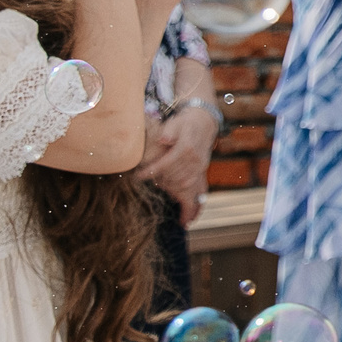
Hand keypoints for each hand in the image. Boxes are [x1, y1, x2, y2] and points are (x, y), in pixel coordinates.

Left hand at [135, 104, 216, 222]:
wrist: (204, 121)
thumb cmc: (185, 122)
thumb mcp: (176, 122)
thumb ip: (169, 131)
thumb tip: (163, 139)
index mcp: (187, 148)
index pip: (167, 164)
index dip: (151, 171)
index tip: (137, 177)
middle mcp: (195, 161)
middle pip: (176, 179)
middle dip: (161, 185)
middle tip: (147, 188)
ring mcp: (200, 168)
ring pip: (187, 188)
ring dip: (176, 198)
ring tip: (170, 209)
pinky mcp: (202, 173)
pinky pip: (200, 193)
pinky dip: (194, 208)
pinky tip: (187, 221)